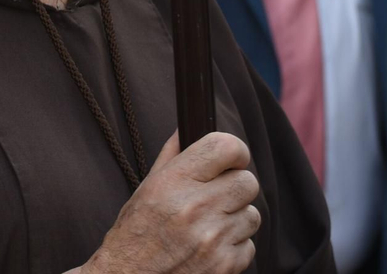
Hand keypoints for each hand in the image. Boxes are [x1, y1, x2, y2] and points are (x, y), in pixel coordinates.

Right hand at [81, 131, 260, 273]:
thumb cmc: (134, 235)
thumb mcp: (146, 189)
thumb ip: (172, 155)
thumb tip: (187, 126)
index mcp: (174, 182)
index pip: (225, 147)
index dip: (235, 152)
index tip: (232, 160)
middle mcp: (195, 208)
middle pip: (247, 182)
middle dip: (235, 188)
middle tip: (218, 198)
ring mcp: (212, 239)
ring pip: (252, 215)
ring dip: (236, 220)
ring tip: (210, 227)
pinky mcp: (224, 266)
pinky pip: (248, 246)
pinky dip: (234, 248)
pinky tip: (211, 250)